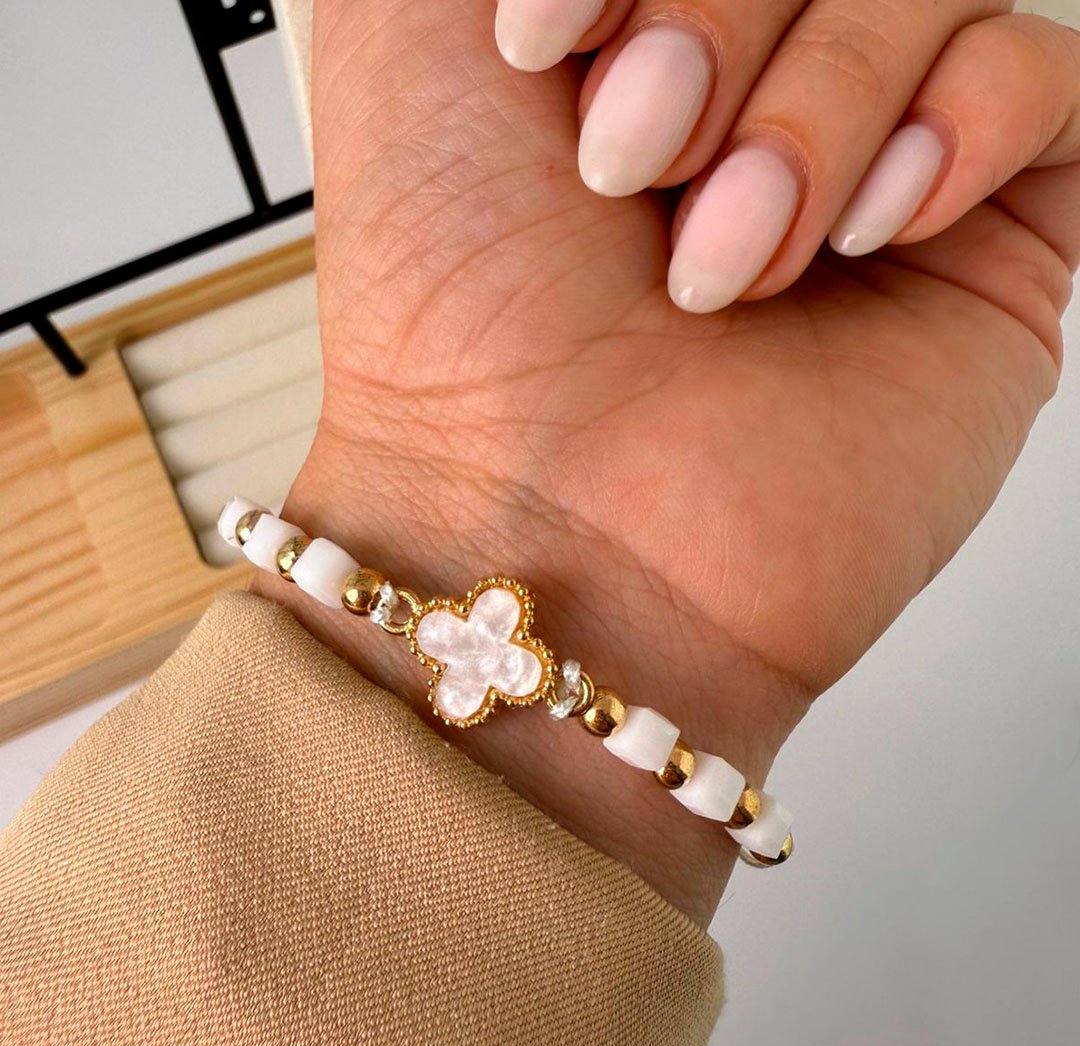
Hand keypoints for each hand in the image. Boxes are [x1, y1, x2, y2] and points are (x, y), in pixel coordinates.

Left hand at [258, 0, 1078, 923]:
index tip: (543, 49)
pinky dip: (954, 123)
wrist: (548, 534)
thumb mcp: (398, 47)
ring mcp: (869, 169)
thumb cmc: (451, 328)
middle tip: (628, 171)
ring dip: (809, 114)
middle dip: (713, 23)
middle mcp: (752, 94)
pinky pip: (1040, 81)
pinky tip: (859, 234)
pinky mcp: (973, 251)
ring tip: (719, 267)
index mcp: (632, 31)